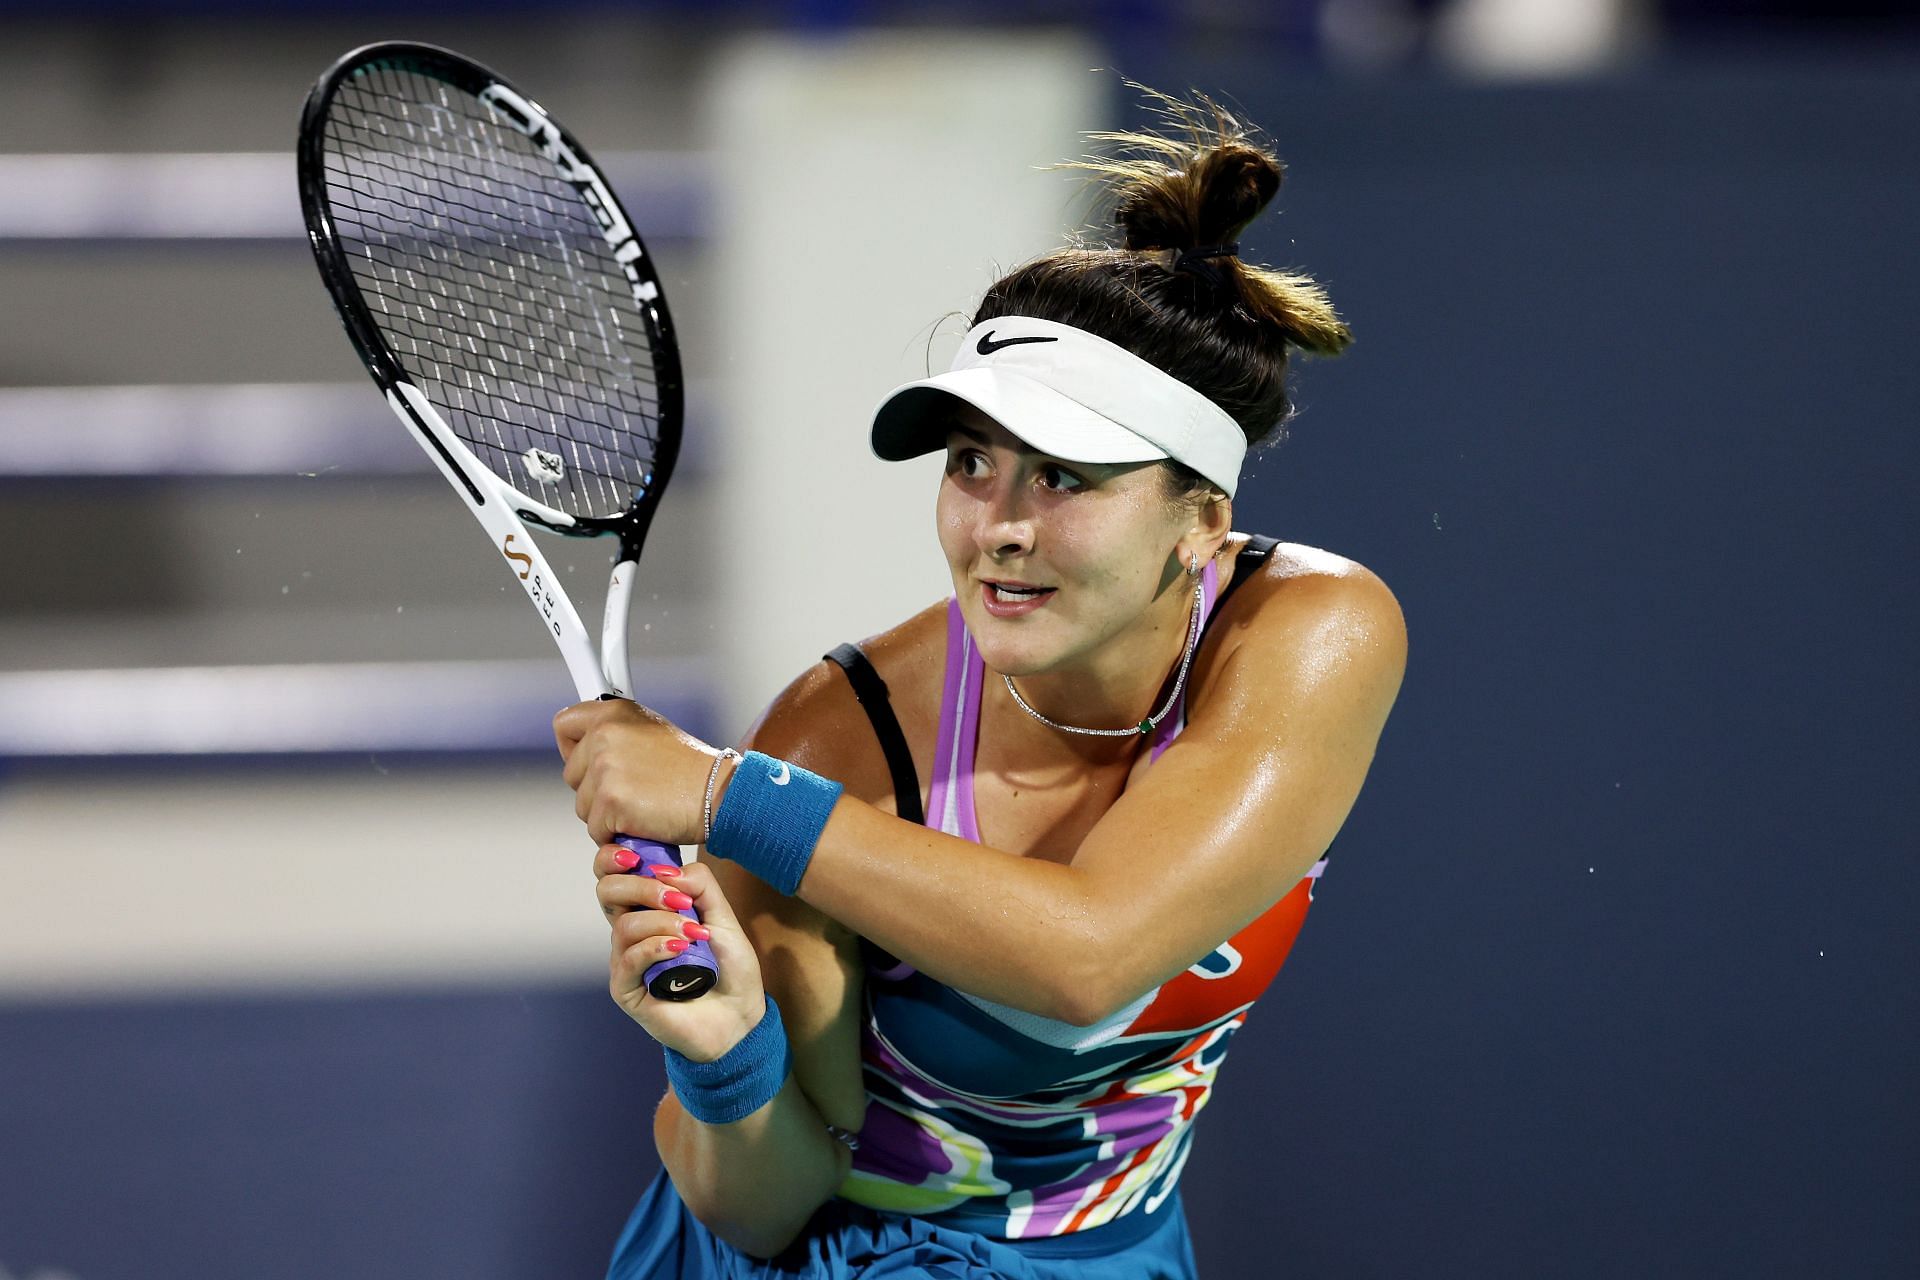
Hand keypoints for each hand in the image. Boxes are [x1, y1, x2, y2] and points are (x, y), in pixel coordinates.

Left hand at [555, 699, 723, 846]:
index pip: (565, 725)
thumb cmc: (692, 770)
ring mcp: (605, 768)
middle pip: (572, 774)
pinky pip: (596, 830)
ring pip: (583, 806)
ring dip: (607, 814)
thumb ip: (617, 735)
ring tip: (642, 804)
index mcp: (613, 713)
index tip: (583, 758)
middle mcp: (605, 734)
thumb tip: (590, 748)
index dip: (572, 748)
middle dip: (595, 789)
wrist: (718, 793)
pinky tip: (643, 821)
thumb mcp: (651, 732)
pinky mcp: (610, 801)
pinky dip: (618, 833)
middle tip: (631, 789)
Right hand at [596, 850, 767, 1059]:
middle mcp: (632, 931)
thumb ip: (700, 886)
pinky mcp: (626, 989)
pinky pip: (629, 959)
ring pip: (624, 925)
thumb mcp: (722, 917)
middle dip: (643, 886)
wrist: (739, 1016)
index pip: (615, 873)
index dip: (617, 858)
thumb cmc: (729, 967)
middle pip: (608, 891)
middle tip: (680, 901)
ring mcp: (626, 960)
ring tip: (693, 935)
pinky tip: (680, 950)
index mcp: (648, 908)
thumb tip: (666, 870)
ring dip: (662, 922)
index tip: (641, 857)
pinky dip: (655, 948)